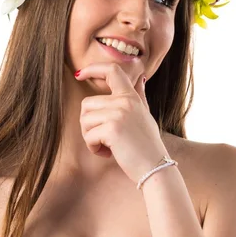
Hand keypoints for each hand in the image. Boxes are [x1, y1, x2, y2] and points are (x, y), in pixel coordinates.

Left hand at [75, 62, 168, 184]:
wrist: (156, 168)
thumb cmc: (148, 145)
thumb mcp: (146, 115)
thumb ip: (139, 95)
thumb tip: (141, 78)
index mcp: (131, 97)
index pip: (112, 70)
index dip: (93, 68)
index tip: (79, 74)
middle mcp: (125, 101)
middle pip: (87, 103)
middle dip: (88, 124)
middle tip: (102, 138)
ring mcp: (119, 114)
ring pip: (85, 120)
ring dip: (90, 137)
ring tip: (107, 146)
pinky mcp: (112, 129)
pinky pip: (89, 136)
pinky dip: (94, 148)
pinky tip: (107, 153)